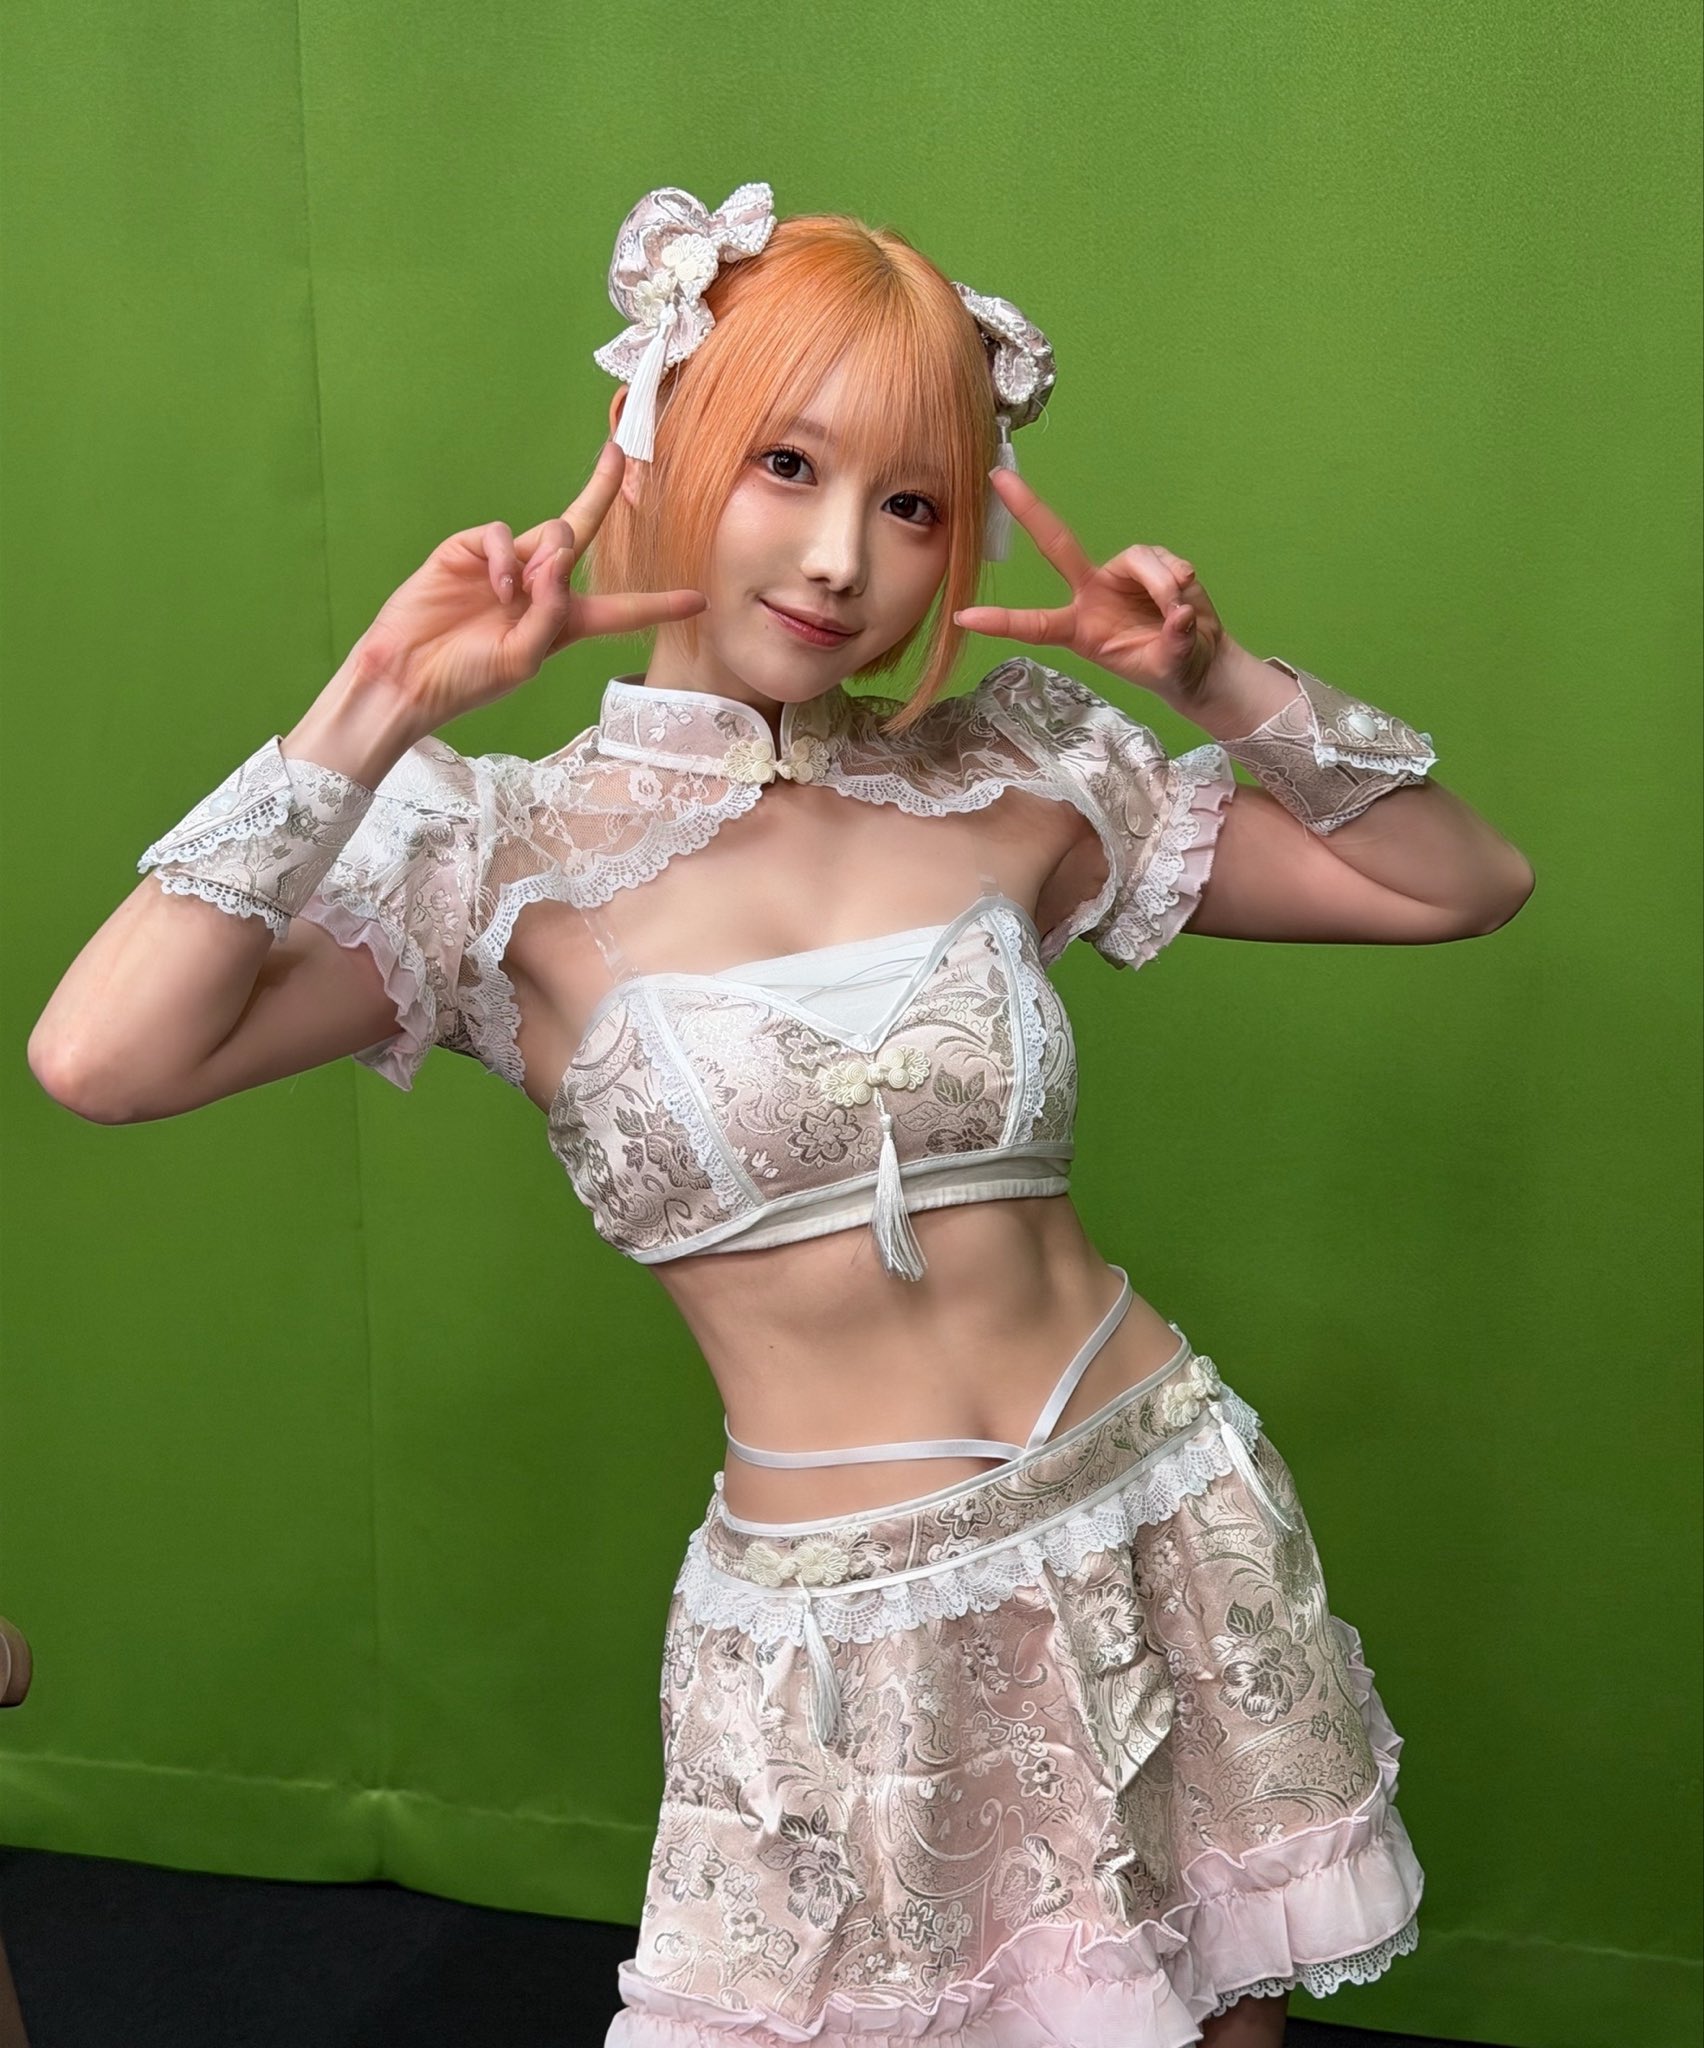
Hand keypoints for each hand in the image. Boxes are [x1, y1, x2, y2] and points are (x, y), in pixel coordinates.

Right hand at [346, 441, 705, 734]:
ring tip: (518, 596)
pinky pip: (506, 535)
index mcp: (562, 623)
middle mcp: (539, 587)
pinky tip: (496, 587)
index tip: (698, 600)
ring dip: (549, 560)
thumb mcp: (524, 658)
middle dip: (603, 491)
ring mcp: (505, 565)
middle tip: (622, 453)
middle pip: (583, 532)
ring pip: (552, 532)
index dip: (658, 605)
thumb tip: (558, 555)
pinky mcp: (470, 550)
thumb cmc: (467, 680)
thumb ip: (552, 612)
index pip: (619, 610)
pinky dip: (507, 559)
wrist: (406, 676)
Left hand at [952, 467, 1227, 708]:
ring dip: (1161, 586)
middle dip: (1028, 510)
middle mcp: (1091, 594)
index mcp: (1080, 629)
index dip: (1002, 622)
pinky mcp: (1150, 561)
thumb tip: (1179, 614)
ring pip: (1137, 559)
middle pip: (1057, 545)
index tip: (963, 618)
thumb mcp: (1170, 668)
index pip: (1036, 625)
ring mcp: (1119, 574)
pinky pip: (1162, 560)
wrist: (1199, 661)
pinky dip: (1178, 580)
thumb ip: (1173, 645)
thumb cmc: (1171, 669)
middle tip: (998, 478)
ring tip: (1178, 616)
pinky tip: (1186, 602)